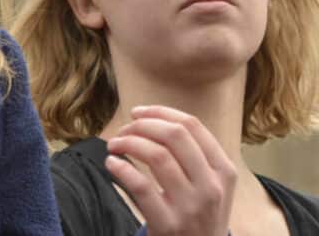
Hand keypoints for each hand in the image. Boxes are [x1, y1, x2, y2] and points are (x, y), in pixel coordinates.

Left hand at [105, 105, 235, 235]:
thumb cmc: (198, 215)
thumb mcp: (210, 185)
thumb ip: (193, 154)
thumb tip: (150, 117)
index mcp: (223, 170)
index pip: (192, 125)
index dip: (160, 112)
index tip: (138, 112)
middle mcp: (212, 187)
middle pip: (174, 135)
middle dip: (142, 125)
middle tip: (124, 129)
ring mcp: (192, 207)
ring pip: (156, 155)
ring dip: (128, 142)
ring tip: (114, 145)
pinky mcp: (169, 226)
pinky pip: (140, 186)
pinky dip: (121, 168)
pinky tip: (112, 164)